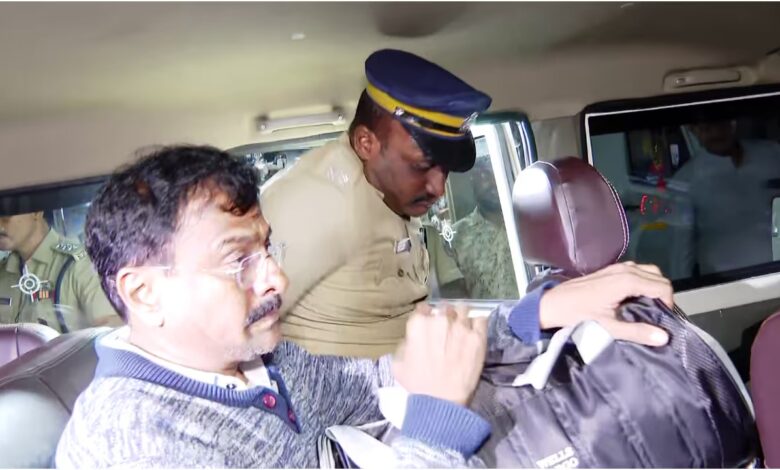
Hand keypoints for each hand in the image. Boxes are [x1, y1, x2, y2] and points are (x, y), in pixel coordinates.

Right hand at [392, 303, 487, 406]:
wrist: (441, 401)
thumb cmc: (417, 384)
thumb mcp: (398, 364)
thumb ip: (405, 343)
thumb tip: (413, 338)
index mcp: (419, 324)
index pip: (424, 309)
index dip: (426, 316)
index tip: (429, 323)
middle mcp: (441, 320)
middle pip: (444, 308)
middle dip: (444, 317)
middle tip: (445, 330)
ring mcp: (461, 327)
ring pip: (463, 310)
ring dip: (461, 318)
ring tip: (461, 329)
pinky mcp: (478, 337)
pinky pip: (481, 320)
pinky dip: (477, 324)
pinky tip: (474, 333)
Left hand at [539, 262, 672, 345]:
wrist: (551, 304)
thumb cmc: (577, 315)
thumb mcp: (608, 327)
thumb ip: (637, 331)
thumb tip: (663, 337)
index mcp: (626, 280)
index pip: (662, 286)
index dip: (668, 303)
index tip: (663, 319)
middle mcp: (624, 269)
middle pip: (658, 276)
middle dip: (663, 294)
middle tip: (658, 314)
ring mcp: (616, 267)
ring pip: (648, 271)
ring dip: (653, 287)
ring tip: (648, 308)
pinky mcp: (609, 269)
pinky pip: (636, 271)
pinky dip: (642, 282)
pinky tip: (634, 299)